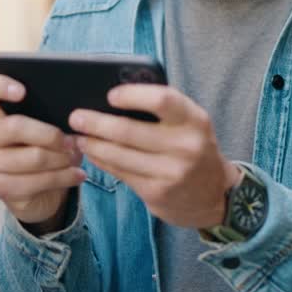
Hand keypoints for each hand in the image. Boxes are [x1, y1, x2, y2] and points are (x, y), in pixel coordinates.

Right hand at [0, 73, 86, 229]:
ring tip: (77, 156)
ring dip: (62, 158)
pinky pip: (36, 182)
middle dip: (50, 134)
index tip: (22, 91)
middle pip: (15, 127)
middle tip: (72, 140)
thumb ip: (47, 110)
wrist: (37, 186)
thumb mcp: (43, 123)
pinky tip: (77, 174)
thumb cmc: (41, 143)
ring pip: (32, 157)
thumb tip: (73, 112)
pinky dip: (63, 177)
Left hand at [69, 85, 241, 228]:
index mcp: (195, 120)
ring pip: (119, 155)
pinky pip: (120, 173)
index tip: (110, 95)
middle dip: (96, 123)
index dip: (131, 95)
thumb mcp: (190, 124)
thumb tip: (114, 98)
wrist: (215, 196)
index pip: (161, 100)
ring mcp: (171, 172)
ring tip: (78, 137)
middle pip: (129, 130)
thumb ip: (164, 110)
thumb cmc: (194, 149)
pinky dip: (102, 161)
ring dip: (93, 144)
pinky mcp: (157, 192)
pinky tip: (93, 154)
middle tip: (76, 117)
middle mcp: (185, 145)